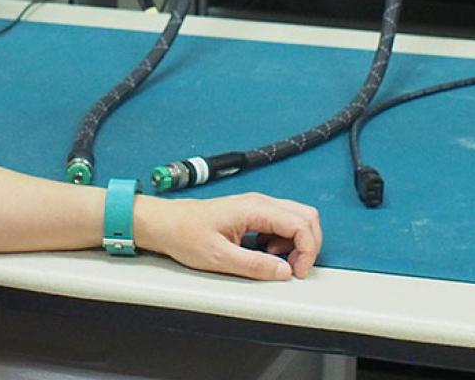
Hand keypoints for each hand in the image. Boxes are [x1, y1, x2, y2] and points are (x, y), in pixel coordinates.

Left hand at [132, 192, 321, 280]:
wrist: (165, 223)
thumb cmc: (186, 235)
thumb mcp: (220, 257)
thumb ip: (255, 265)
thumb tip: (284, 272)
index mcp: (255, 208)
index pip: (300, 224)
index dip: (307, 250)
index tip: (296, 272)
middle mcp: (260, 202)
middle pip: (305, 216)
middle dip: (309, 244)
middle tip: (294, 268)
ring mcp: (257, 206)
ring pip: (296, 218)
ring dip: (297, 242)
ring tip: (276, 261)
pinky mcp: (252, 213)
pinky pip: (281, 222)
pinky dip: (284, 240)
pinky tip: (266, 252)